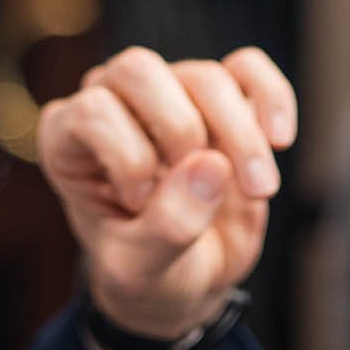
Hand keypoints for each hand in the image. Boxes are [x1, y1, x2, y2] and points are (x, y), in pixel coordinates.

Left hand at [37, 45, 297, 342]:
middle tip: (203, 189)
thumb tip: (213, 164)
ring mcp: (169, 94)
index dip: (129, 157)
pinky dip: (271, 97)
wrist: (189, 280)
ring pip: (204, 77)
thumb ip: (167, 225)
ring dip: (240, 137)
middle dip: (182, 130)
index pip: (93, 110)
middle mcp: (114, 102)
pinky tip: (280, 140)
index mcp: (69, 137)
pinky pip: (248, 69)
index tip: (143, 205)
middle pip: (140, 70)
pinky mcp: (222, 100)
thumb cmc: (147, 272)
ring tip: (258, 191)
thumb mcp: (142, 268)